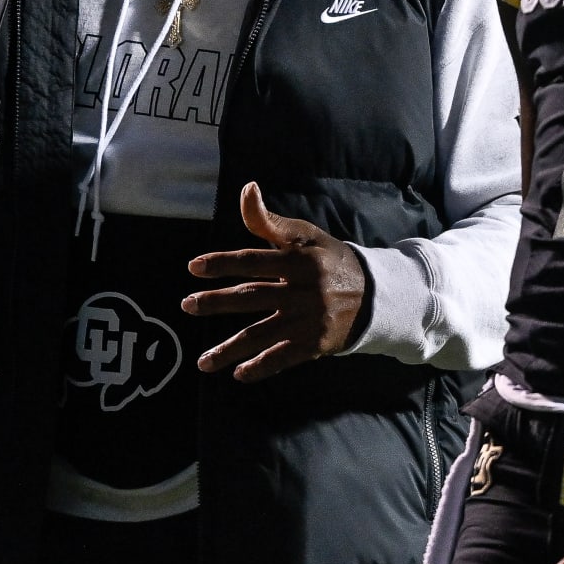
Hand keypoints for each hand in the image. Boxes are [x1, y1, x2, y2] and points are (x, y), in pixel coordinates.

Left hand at [182, 181, 366, 382]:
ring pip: (262, 335)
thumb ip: (269, 221)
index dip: (223, 263)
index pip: (254, 261)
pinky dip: (261, 367)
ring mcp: (309, 321)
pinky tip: (239, 374)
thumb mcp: (305, 236)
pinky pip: (283, 359)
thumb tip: (246, 189)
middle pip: (252, 298)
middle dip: (216, 302)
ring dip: (230, 349)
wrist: (375, 295)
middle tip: (187, 305)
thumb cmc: (329, 260)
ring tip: (203, 361)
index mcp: (300, 261)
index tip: (194, 267)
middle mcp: (304, 292)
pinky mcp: (315, 344)